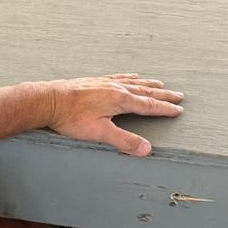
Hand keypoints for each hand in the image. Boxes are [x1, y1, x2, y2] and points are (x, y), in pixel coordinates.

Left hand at [45, 75, 184, 156]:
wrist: (49, 100)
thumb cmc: (71, 117)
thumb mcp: (100, 133)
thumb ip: (124, 141)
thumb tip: (147, 149)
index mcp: (120, 100)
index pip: (149, 106)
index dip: (165, 109)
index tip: (179, 110)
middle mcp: (116, 88)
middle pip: (145, 92)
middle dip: (163, 96)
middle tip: (179, 95)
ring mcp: (105, 83)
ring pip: (133, 83)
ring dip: (149, 85)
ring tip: (161, 85)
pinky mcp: (95, 81)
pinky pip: (118, 77)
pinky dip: (130, 78)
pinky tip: (132, 77)